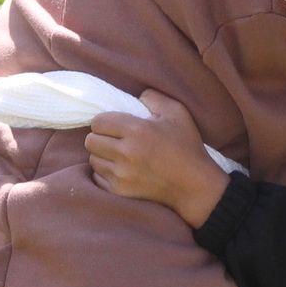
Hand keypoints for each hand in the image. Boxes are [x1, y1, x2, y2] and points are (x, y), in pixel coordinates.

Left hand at [84, 92, 228, 225]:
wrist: (194, 186)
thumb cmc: (186, 146)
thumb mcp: (177, 112)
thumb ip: (153, 97)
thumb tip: (137, 95)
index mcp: (137, 130)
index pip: (98, 122)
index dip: (105, 122)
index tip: (115, 126)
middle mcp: (125, 153)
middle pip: (90, 141)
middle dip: (100, 137)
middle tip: (114, 140)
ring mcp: (121, 175)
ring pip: (93, 160)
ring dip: (102, 155)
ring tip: (118, 155)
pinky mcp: (120, 191)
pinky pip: (97, 178)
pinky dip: (105, 173)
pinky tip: (120, 170)